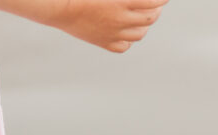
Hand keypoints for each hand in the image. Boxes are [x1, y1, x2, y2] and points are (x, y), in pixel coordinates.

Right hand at [48, 0, 168, 52]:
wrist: (62, 9)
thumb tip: (135, 0)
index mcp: (122, 3)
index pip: (154, 2)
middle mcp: (121, 20)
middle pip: (150, 19)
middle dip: (156, 11)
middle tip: (156, 7)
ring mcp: (112, 34)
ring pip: (139, 34)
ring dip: (145, 26)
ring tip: (143, 20)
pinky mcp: (103, 42)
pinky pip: (124, 46)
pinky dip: (129, 40)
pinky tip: (126, 33)